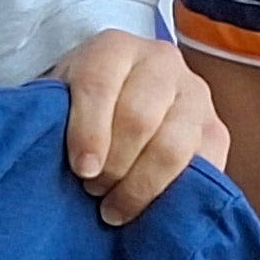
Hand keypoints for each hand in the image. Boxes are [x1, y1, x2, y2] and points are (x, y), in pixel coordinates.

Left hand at [54, 31, 224, 227]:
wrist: (118, 102)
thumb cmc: (76, 109)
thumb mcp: (55, 102)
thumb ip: (48, 119)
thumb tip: (43, 159)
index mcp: (114, 48)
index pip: (100, 85)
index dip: (89, 132)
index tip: (81, 170)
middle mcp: (161, 62)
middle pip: (139, 119)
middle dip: (113, 164)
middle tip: (93, 190)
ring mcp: (196, 95)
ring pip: (174, 146)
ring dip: (141, 186)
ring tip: (114, 207)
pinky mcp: (216, 130)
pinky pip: (205, 167)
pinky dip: (175, 195)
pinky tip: (149, 211)